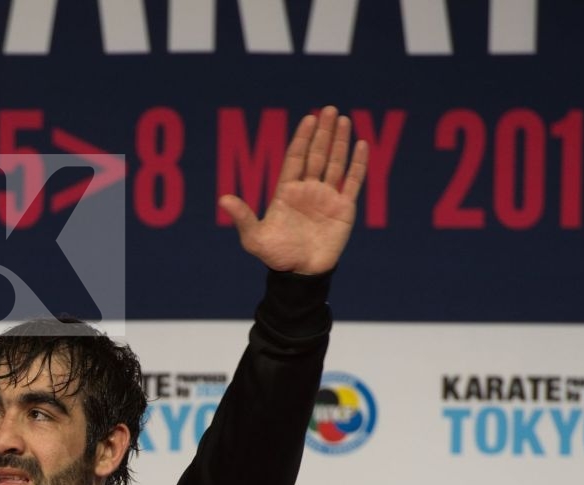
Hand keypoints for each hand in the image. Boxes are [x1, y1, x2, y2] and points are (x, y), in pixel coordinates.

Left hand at [219, 107, 367, 275]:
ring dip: (339, 142)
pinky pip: (353, 181)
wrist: (300, 275)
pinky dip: (357, 164)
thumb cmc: (276, 257)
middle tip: (329, 110)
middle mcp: (308, 190)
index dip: (303, 138)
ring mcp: (327, 197)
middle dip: (323, 133)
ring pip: (334, 163)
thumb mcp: (254, 238)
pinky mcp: (344, 208)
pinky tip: (360, 144)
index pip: (296, 158)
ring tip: (343, 119)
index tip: (309, 118)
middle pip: (316, 155)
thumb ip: (242, 217)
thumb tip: (222, 199)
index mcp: (287, 192)